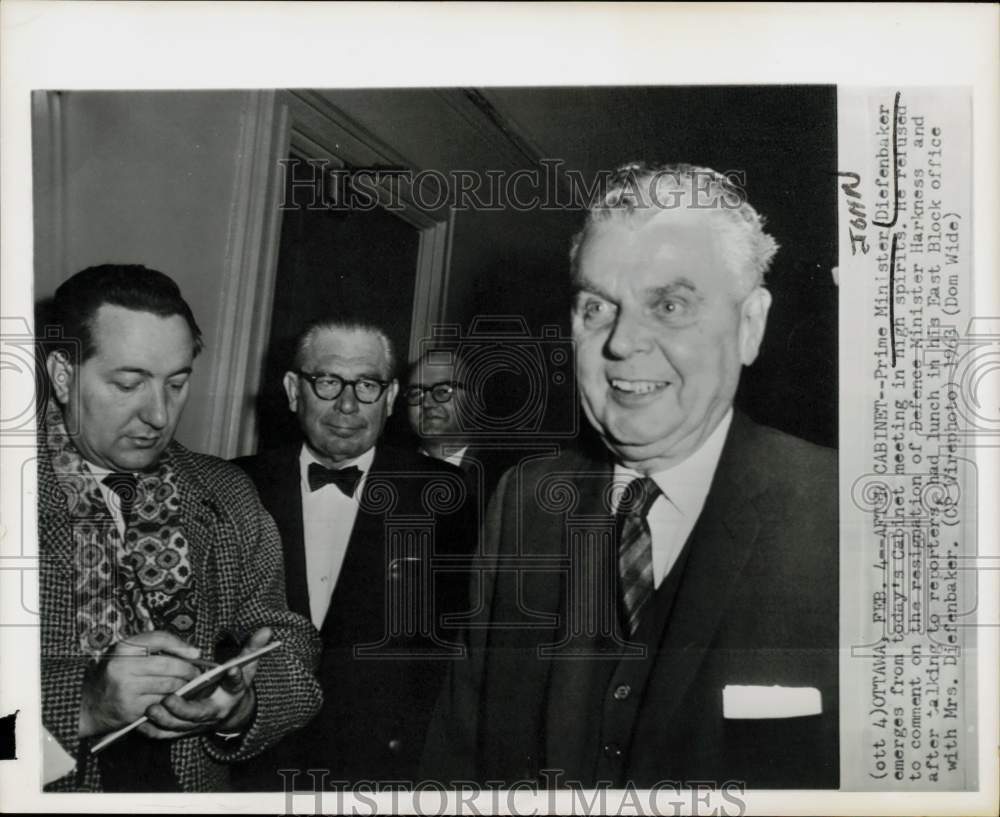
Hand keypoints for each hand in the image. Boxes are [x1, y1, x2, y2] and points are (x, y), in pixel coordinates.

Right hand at [79, 630, 200, 738]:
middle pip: (168, 665)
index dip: (181, 645)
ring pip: (168, 685)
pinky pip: (161, 702)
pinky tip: (175, 698)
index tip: (195, 653)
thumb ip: (153, 647)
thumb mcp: (125, 653)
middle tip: (197, 672)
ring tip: (189, 684)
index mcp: (122, 648)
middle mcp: (123, 667)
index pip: (160, 639)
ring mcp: (127, 690)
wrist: (87, 704)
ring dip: (184, 686)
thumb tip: (192, 652)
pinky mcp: (131, 709)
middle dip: (188, 670)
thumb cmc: (113, 675)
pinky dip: (173, 700)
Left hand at [142, 627, 271, 739]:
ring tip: (151, 709)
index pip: (236, 684)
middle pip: (200, 714)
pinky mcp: (185, 731)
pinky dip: (154, 731)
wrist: (228, 711)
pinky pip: (168, 735)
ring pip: (181, 727)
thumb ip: (253, 649)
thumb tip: (267, 630)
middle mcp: (216, 711)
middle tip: (168, 699)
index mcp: (232, 693)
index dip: (235, 676)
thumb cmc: (233, 685)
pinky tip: (142, 721)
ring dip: (165, 720)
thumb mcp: (246, 666)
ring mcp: (199, 724)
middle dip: (184, 709)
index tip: (231, 668)